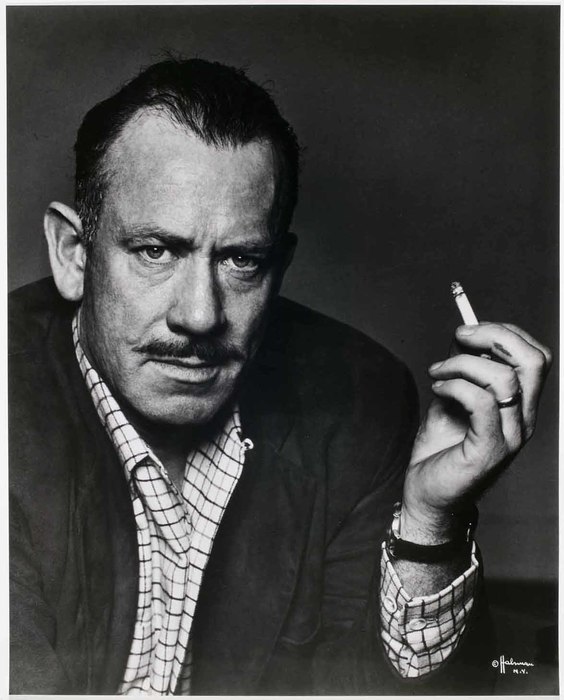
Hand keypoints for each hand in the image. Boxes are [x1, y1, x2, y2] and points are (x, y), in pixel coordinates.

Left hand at [402, 322, 550, 540]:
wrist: (427, 495)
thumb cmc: (440, 450)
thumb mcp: (452, 398)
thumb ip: (464, 370)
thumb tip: (464, 335)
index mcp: (520, 406)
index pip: (536, 357)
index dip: (505, 332)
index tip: (468, 330)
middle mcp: (523, 420)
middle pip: (533, 361)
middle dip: (494, 336)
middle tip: (458, 338)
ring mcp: (510, 437)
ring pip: (505, 379)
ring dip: (462, 364)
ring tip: (437, 372)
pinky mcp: (490, 451)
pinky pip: (482, 403)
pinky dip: (455, 386)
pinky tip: (438, 388)